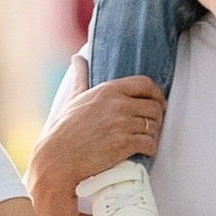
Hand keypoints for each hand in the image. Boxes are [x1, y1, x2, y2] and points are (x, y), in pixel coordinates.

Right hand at [28, 76, 165, 215]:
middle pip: (154, 107)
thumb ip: (81, 77)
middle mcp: (118, 104)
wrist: (58, 157)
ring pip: (154, 126)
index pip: (145, 84)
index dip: (157, 94)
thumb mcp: (74, 97)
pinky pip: (150, 144)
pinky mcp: (123, 144)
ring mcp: (121, 124)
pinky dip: (150, 149)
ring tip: (146, 139)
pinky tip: (144, 151)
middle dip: (157, 117)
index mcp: (108, 90)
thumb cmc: (64, 129)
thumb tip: (77, 58)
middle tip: (152, 126)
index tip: (158, 103)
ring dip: (154, 134)